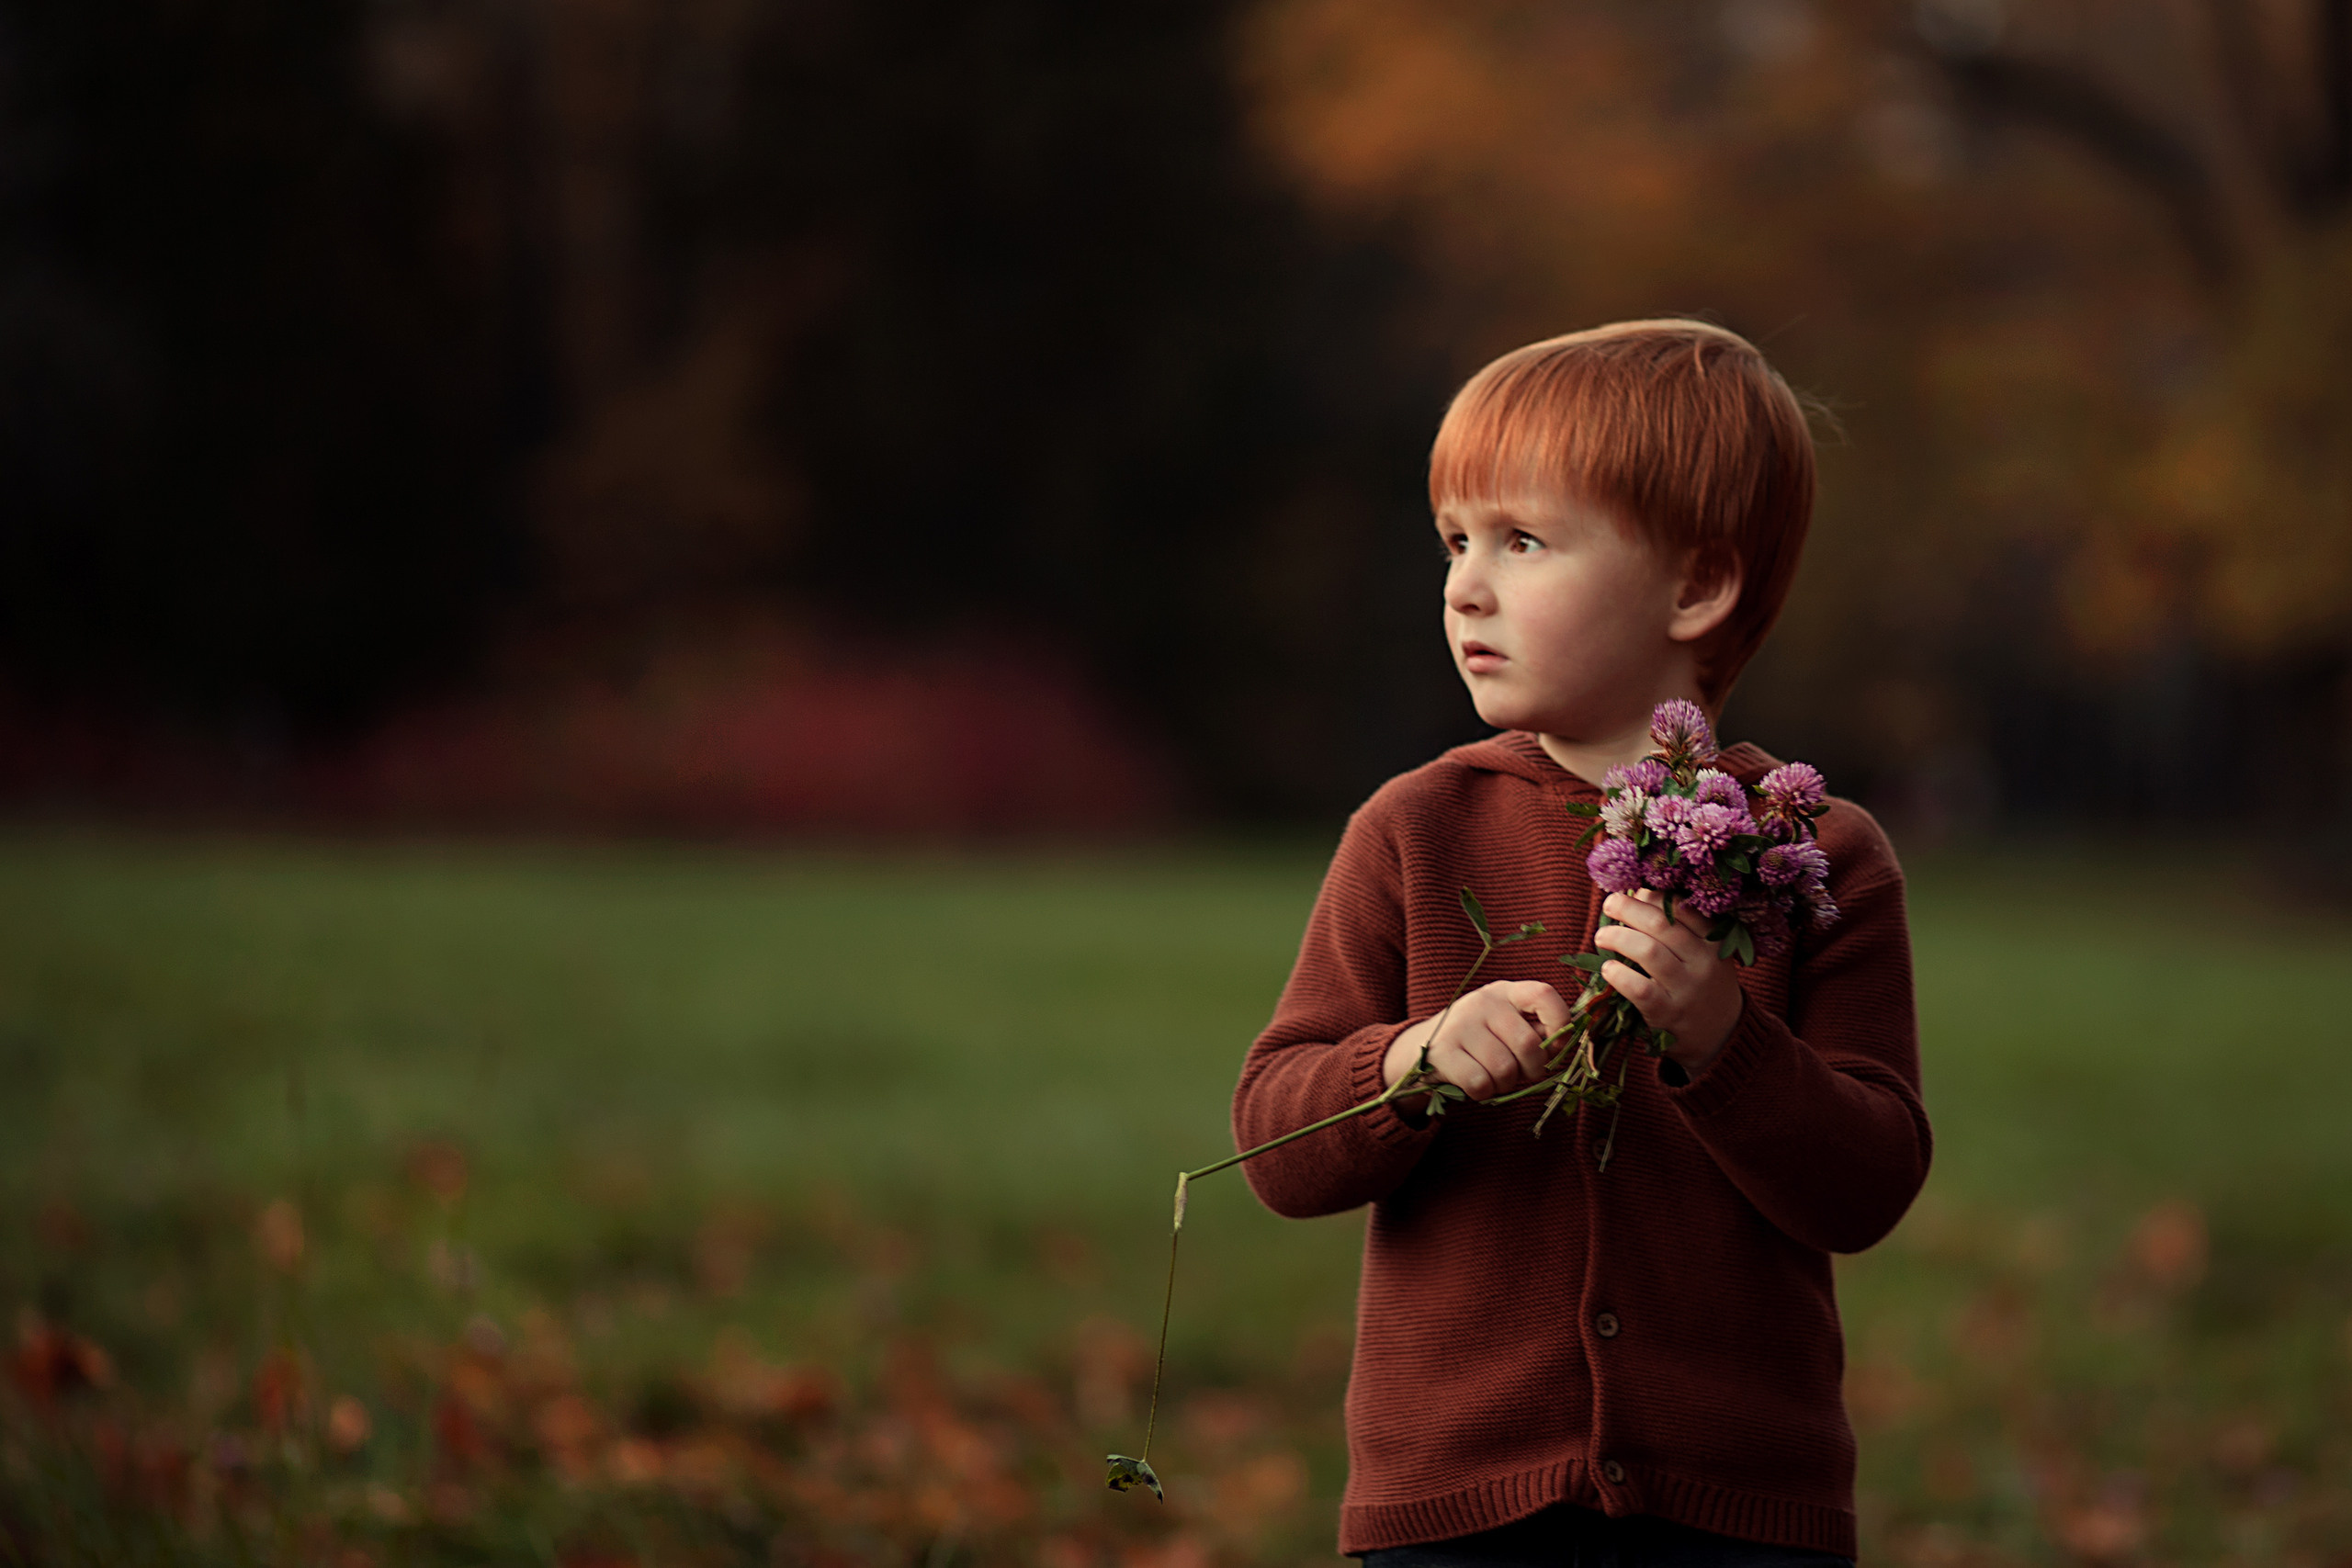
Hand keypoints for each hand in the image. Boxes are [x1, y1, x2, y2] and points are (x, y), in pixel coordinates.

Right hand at [1381, 979, 1571, 1100]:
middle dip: (1532, 1070)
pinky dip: (1483, 1092)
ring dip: (1505, 1084)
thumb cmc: (1480, 1040)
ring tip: (1494, 1076)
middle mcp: (1482, 1002)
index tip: (1556, 1046)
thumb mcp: (1506, 1024)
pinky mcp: (1441, 1051)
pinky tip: (1475, 1083)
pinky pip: (1480, 1082)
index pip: (1544, 995)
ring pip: (1505, 1069)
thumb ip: (1536, 1030)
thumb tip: (1566, 1046)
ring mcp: (1460, 1025)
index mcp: (1505, 992)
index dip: (1560, 1023)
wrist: (1421, 1048)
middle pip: (1529, 1045)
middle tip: (1520, 1072)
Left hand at [1594, 890, 1744, 1076]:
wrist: (1721, 1035)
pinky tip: (1608, 968)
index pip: (1682, 908)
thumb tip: (1638, 892)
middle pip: (1661, 924)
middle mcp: (1704, 962)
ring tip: (1601, 936)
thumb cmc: (1702, 984)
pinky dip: (1619, 974)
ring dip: (1618, 937)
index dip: (1652, 895)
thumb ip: (1679, 926)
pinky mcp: (1668, 1013)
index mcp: (1714, 941)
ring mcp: (1686, 989)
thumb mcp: (1703, 954)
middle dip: (1629, 908)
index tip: (1633, 892)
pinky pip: (1639, 988)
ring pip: (1649, 951)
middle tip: (1609, 903)